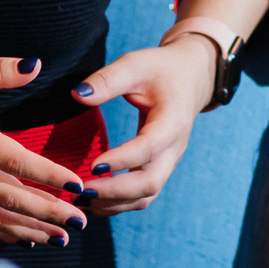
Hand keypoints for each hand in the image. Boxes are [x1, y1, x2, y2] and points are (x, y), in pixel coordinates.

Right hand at [0, 55, 88, 247]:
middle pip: (9, 197)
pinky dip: (7, 233)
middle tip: (80, 219)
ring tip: (63, 237)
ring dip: (31, 228)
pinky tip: (30, 240)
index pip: (14, 159)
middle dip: (47, 211)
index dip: (47, 173)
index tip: (76, 184)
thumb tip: (35, 64)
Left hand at [67, 35, 219, 215]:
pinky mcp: (160, 168)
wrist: (191, 78)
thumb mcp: (136, 64)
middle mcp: (175, 148)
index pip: (148, 148)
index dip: (121, 160)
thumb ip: (108, 79)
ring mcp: (169, 162)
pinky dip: (118, 203)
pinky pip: (142, 195)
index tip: (92, 166)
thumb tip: (77, 94)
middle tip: (81, 191)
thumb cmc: (161, 69)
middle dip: (115, 192)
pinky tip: (92, 200)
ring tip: (80, 201)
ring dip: (114, 203)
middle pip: (150, 182)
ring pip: (146, 196)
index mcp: (173, 120)